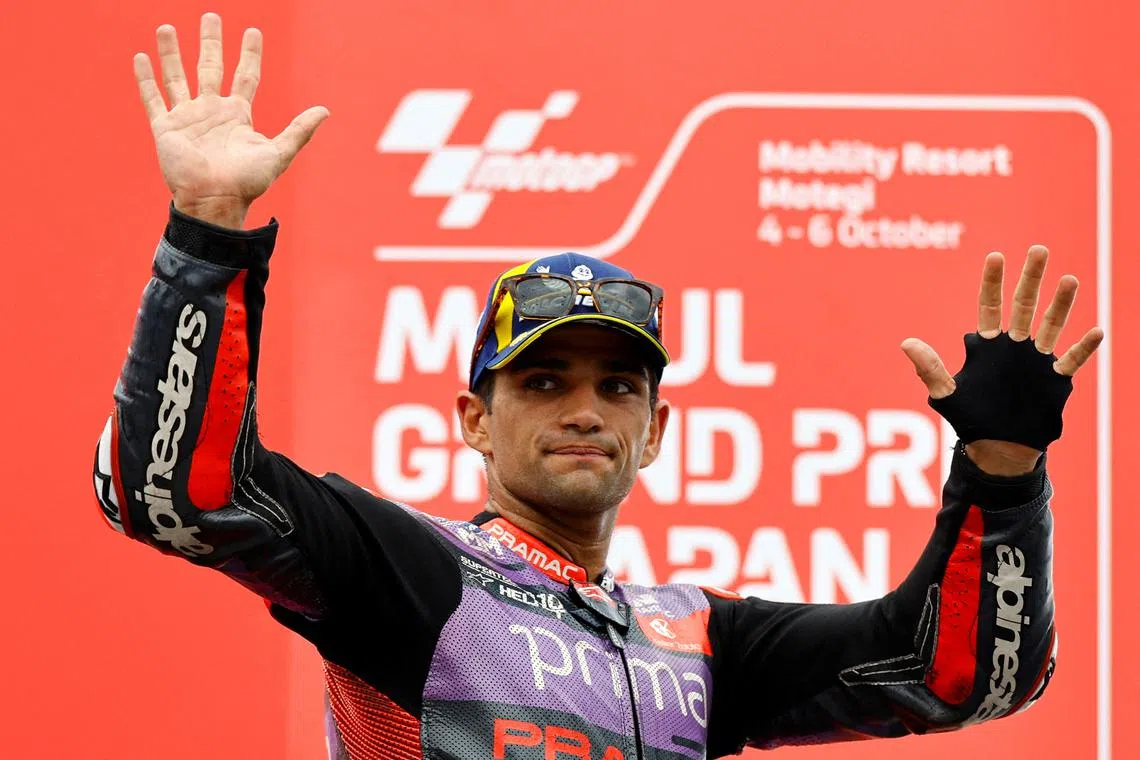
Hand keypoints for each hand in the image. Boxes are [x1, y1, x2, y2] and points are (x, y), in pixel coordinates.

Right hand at [134, 13, 327, 227]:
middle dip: (211, 42)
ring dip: (173, 53)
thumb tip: (326, 110)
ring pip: (178, 77)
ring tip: (167, 27)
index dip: (250, 54)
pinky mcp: (166, 127)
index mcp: (238, 115)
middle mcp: (212, 111)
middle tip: (211, 16)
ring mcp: (188, 118)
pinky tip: (141, 57)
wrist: (215, 200)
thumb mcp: (279, 153)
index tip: (253, 31)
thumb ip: (300, 131)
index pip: (245, 76)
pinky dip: (146, 78)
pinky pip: (154, 98)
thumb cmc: (247, 182)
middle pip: (211, 67)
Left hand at [901, 246, 1103, 475]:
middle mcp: (1013, 347)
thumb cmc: (970, 418)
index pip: (989, 306)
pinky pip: (1072, 360)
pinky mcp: (1054, 380)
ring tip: (1069, 279)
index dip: (992, 282)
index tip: (996, 256)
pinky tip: (1096, 331)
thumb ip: (929, 368)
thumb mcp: (945, 393)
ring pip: (1051, 325)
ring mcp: (1035, 361)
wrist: (997, 446)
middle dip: (1031, 278)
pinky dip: (1083, 348)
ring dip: (1060, 304)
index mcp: (986, 346)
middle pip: (1024, 305)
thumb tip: (906, 343)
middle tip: (1038, 250)